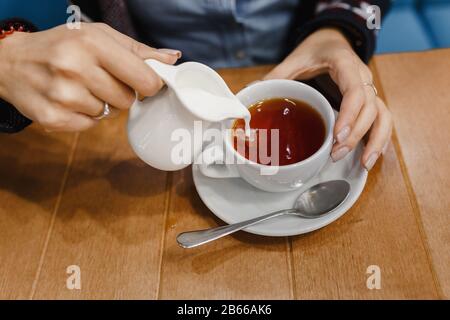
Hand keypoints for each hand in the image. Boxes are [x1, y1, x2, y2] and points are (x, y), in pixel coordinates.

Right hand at [0, 23, 180, 131]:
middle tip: (101, 80)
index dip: (150, 84)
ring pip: (109, 114)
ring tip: (80, 87)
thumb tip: (172, 60)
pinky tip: (69, 100)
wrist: (11, 63)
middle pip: (128, 100)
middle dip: (121, 92)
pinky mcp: (53, 118)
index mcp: (92, 44)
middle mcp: (75, 68)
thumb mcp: (98, 36)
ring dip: (100, 104)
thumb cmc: (62, 46)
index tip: (145, 82)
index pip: (144, 79)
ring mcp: (62, 96)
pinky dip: (84, 116)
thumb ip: (138, 50)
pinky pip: (90, 125)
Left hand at [264, 28, 391, 169]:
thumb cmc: (316, 48)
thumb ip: (277, 76)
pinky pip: (382, 120)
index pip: (356, 92)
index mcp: (346, 65)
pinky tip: (370, 157)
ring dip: (375, 141)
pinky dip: (380, 139)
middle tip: (336, 154)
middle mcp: (363, 78)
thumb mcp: (295, 58)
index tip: (338, 135)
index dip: (349, 115)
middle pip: (370, 109)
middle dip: (355, 135)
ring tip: (363, 164)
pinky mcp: (369, 100)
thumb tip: (254, 92)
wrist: (333, 38)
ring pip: (383, 116)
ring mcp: (369, 89)